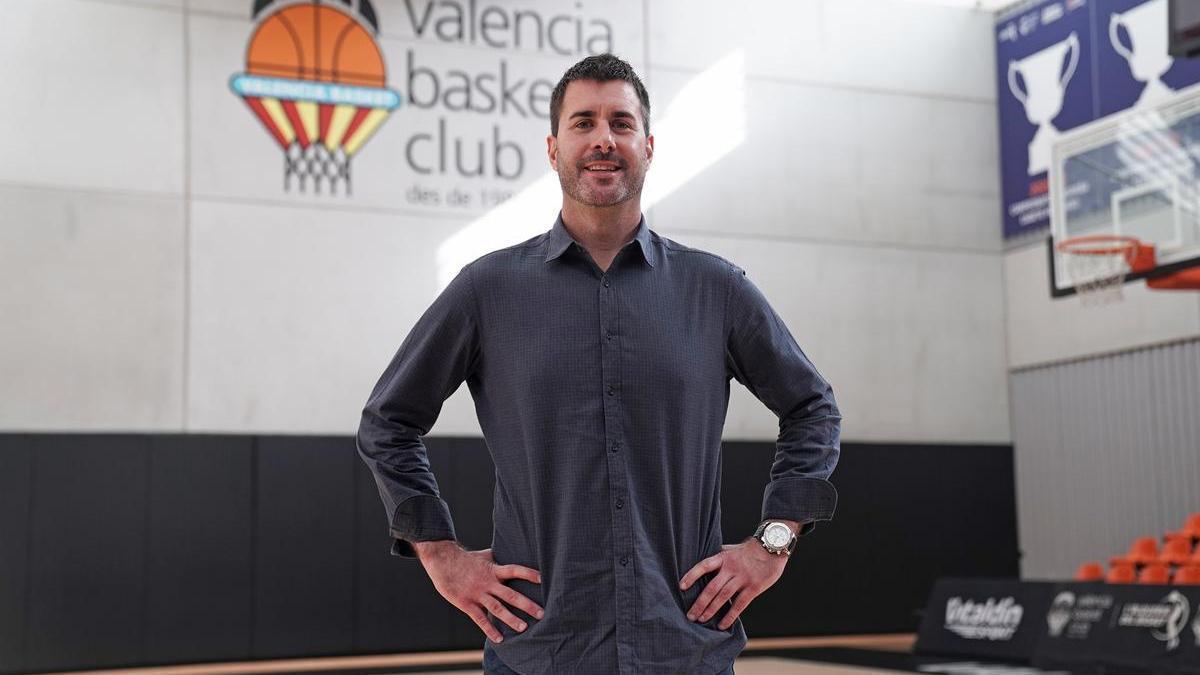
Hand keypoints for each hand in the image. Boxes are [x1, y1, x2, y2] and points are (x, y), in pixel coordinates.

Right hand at [414, 541, 543, 642]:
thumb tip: (511, 551)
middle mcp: (488, 583)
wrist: (442, 561)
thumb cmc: (465, 559)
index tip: (543, 579)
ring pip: (497, 609)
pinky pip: (480, 619)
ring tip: (523, 628)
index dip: (529, 574)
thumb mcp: (484, 556)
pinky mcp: (466, 604)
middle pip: (510, 595)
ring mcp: (477, 594)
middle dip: (527, 605)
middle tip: (541, 614)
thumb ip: (498, 559)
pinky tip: (499, 639)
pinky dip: (489, 629)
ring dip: (511, 619)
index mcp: (494, 570)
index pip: (515, 571)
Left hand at [678, 538, 788, 629]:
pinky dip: (730, 616)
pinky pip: (740, 605)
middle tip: (690, 615)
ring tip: (701, 620)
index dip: (691, 576)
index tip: (681, 587)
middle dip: (699, 603)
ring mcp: (742, 578)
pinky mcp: (754, 587)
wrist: (772, 547)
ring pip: (723, 597)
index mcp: (723, 557)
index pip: (704, 566)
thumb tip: (703, 566)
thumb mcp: (731, 549)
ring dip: (711, 610)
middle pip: (711, 588)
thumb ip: (719, 557)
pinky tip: (722, 625)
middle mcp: (731, 568)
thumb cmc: (750, 549)